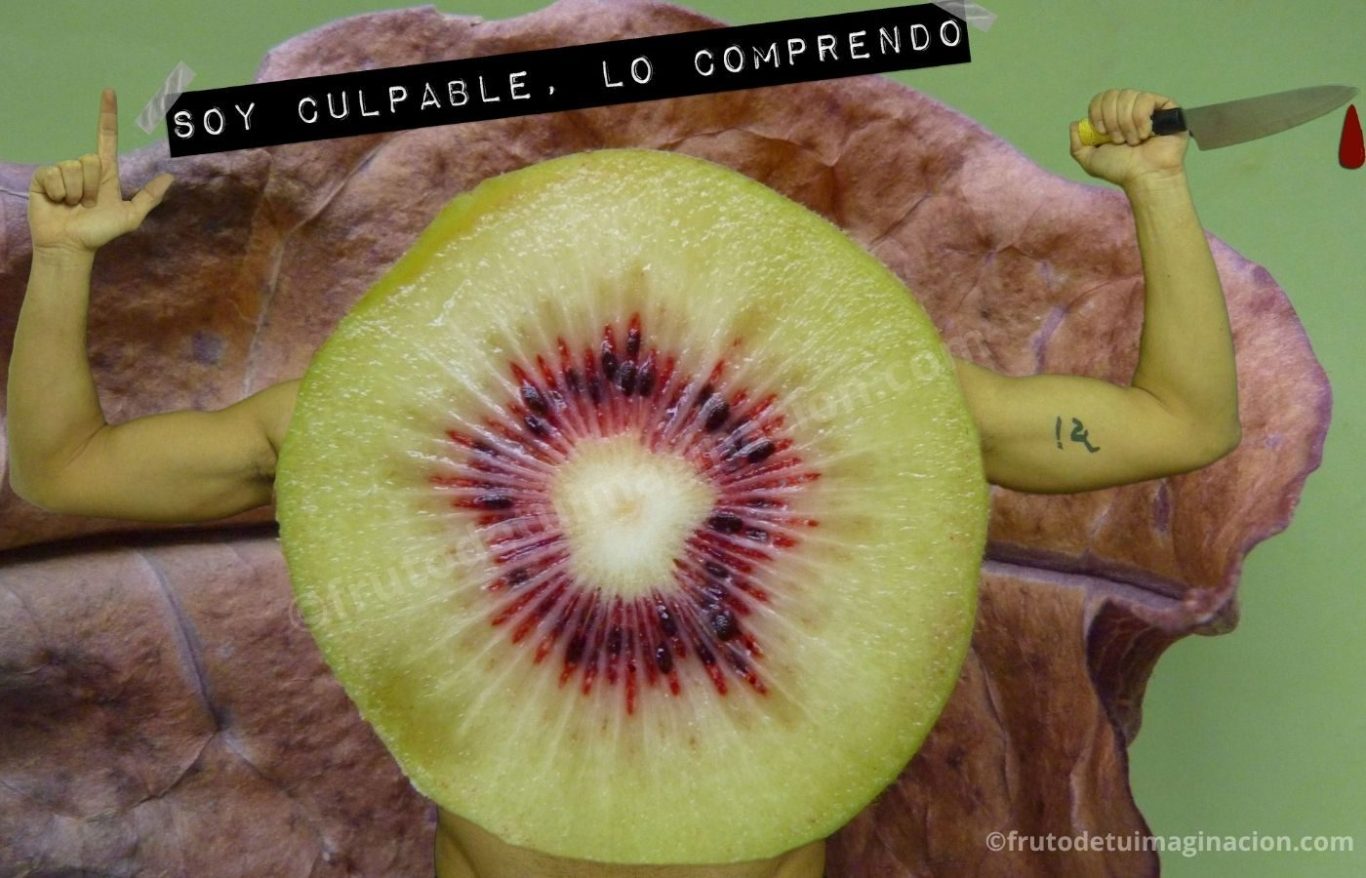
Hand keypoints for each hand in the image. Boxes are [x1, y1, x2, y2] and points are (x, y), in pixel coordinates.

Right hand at [27, 89, 173, 255]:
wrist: (71, 246)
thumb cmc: (100, 232)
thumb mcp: (130, 216)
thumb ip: (149, 197)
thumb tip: (170, 177)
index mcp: (105, 173)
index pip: (106, 138)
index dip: (107, 115)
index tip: (109, 92)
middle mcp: (84, 169)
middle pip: (90, 159)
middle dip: (91, 185)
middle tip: (87, 204)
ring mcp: (62, 172)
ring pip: (72, 167)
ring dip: (74, 191)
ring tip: (72, 205)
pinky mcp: (43, 178)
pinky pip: (53, 174)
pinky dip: (57, 192)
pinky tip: (57, 202)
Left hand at [1069, 89, 1188, 190]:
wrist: (1143, 177)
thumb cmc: (1120, 170)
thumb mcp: (1089, 160)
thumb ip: (1077, 143)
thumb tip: (1075, 123)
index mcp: (1113, 117)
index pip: (1101, 98)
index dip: (1097, 112)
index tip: (1101, 131)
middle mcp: (1129, 109)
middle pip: (1113, 95)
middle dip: (1112, 120)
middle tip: (1119, 140)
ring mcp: (1148, 107)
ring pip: (1129, 96)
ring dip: (1126, 123)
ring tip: (1133, 142)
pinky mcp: (1166, 107)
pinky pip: (1146, 99)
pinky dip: (1141, 119)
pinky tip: (1146, 134)